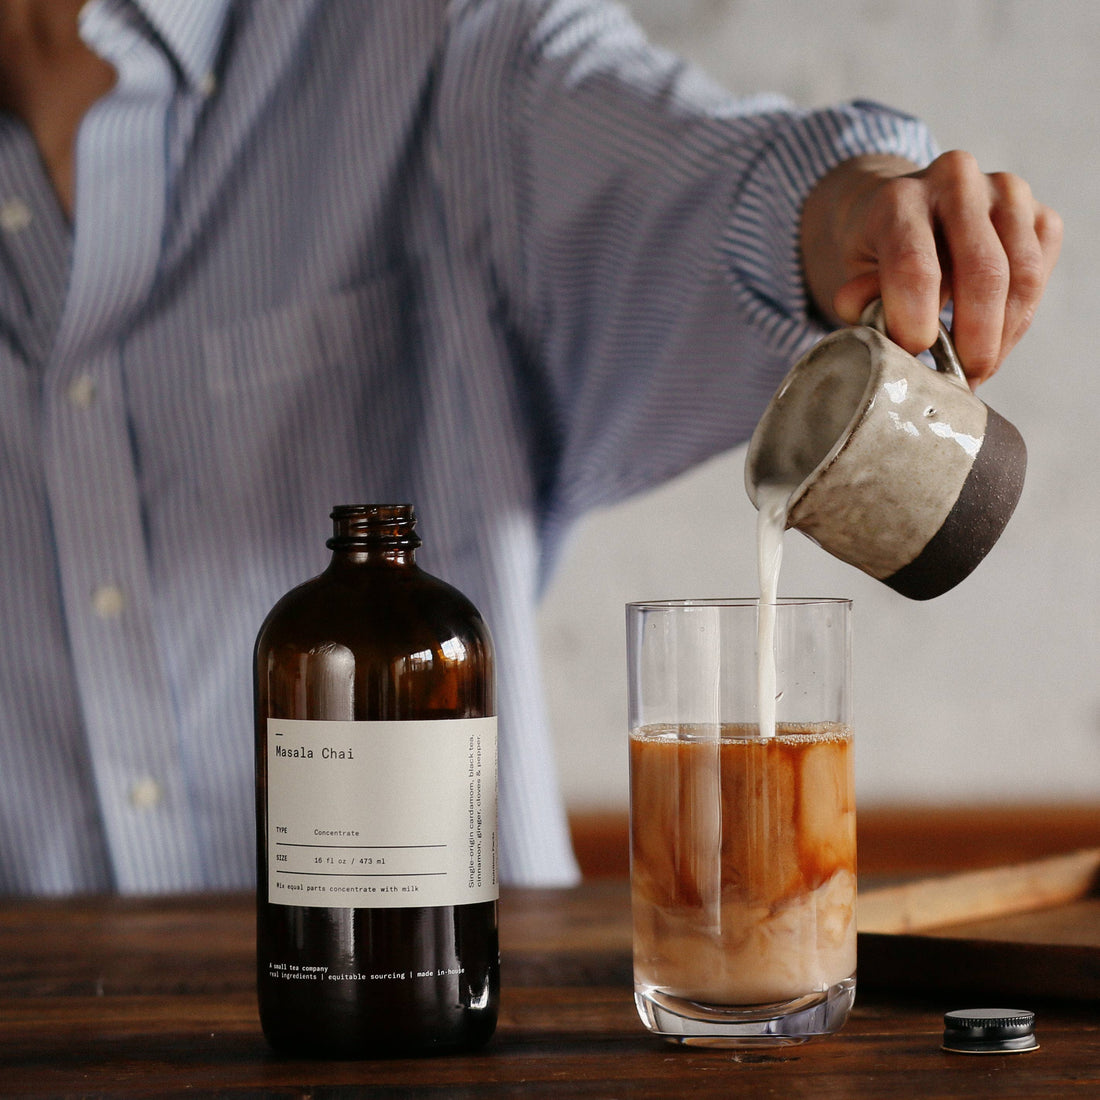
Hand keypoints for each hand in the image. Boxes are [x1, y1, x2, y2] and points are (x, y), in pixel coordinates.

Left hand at [800, 150, 1061, 385]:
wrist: (903, 209)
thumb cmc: (877, 251)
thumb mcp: (854, 274)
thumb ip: (863, 300)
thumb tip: (882, 335)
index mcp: (898, 199)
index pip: (915, 267)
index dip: (916, 321)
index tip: (913, 355)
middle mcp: (956, 182)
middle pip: (983, 273)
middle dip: (974, 340)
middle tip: (960, 378)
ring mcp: (1004, 192)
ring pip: (1022, 277)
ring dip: (1003, 336)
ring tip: (978, 369)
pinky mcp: (1036, 210)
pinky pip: (1041, 274)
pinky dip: (1020, 318)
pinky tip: (996, 341)